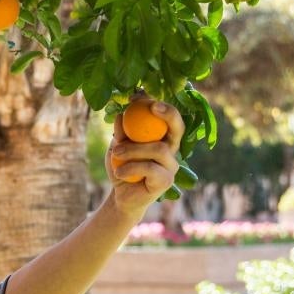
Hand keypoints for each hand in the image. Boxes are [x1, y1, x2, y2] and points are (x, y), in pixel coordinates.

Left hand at [105, 99, 182, 218]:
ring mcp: (171, 166)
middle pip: (178, 128)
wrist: (120, 196)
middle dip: (168, 114)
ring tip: (115, 154)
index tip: (141, 97)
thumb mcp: (118, 146)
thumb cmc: (122, 167)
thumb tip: (122, 113)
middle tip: (152, 106)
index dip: (161, 105)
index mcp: (162, 138)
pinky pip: (150, 168)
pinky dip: (130, 167)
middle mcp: (171, 150)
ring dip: (133, 149)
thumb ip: (122, 131)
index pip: (170, 118)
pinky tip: (119, 172)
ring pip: (158, 149)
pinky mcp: (166, 181)